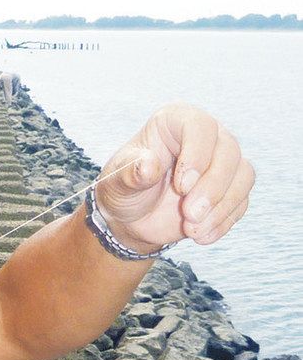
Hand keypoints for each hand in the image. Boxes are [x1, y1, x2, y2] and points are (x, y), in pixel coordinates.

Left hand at [95, 103, 253, 253]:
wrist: (133, 217)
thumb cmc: (124, 190)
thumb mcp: (117, 183)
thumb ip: (131, 173)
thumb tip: (148, 165)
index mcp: (175, 122)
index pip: (201, 126)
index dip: (197, 156)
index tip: (182, 187)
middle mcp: (206, 136)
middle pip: (229, 152)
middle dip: (213, 188)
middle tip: (190, 215)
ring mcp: (221, 162)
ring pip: (243, 175)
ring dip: (221, 207)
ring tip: (192, 230)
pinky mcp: (230, 188)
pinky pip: (241, 201)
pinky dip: (224, 221)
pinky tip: (201, 237)